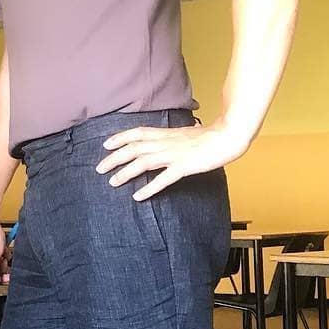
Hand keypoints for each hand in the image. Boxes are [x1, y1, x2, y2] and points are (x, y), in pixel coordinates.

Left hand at [96, 121, 249, 200]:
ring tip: (112, 182)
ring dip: (125, 173)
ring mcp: (174, 154)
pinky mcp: (184, 166)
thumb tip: (179, 133)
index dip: (120, 138)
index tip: (105, 145)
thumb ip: (179, 135)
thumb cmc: (212, 135)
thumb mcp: (190, 132)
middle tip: (99, 168)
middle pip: (134, 148)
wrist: (229, 136)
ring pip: (143, 162)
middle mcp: (166, 142)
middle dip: (114, 158)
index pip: (137, 132)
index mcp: (167, 133)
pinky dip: (149, 187)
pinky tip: (138, 196)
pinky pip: (163, 179)